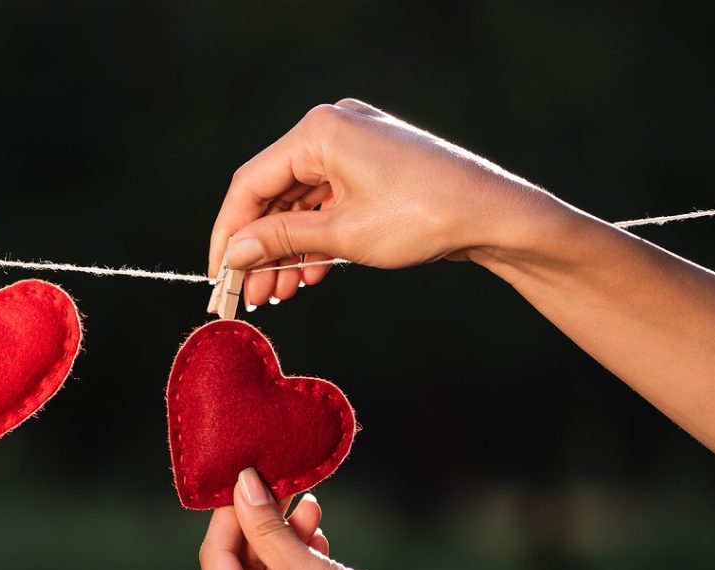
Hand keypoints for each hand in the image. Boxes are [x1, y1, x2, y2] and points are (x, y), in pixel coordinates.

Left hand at [199, 468, 446, 569]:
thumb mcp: (305, 566)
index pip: (215, 559)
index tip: (247, 480)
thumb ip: (266, 525)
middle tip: (285, 491)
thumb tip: (242, 485)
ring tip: (310, 510)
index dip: (231, 515)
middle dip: (264, 529)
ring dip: (286, 547)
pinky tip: (318, 543)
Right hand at [207, 98, 555, 309]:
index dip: (229, 234)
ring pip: (299, 204)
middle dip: (260, 249)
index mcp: (320, 131)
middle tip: (251, 294)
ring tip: (280, 293)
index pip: (250, 184)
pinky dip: (314, 239)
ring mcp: (354, 147)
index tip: (219, 275)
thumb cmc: (425, 216)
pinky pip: (325, 204)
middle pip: (273, 195)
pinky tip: (309, 275)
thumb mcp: (342, 234)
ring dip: (286, 250)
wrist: (495, 217)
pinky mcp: (371, 167)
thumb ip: (279, 240)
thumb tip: (233, 253)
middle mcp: (333, 129)